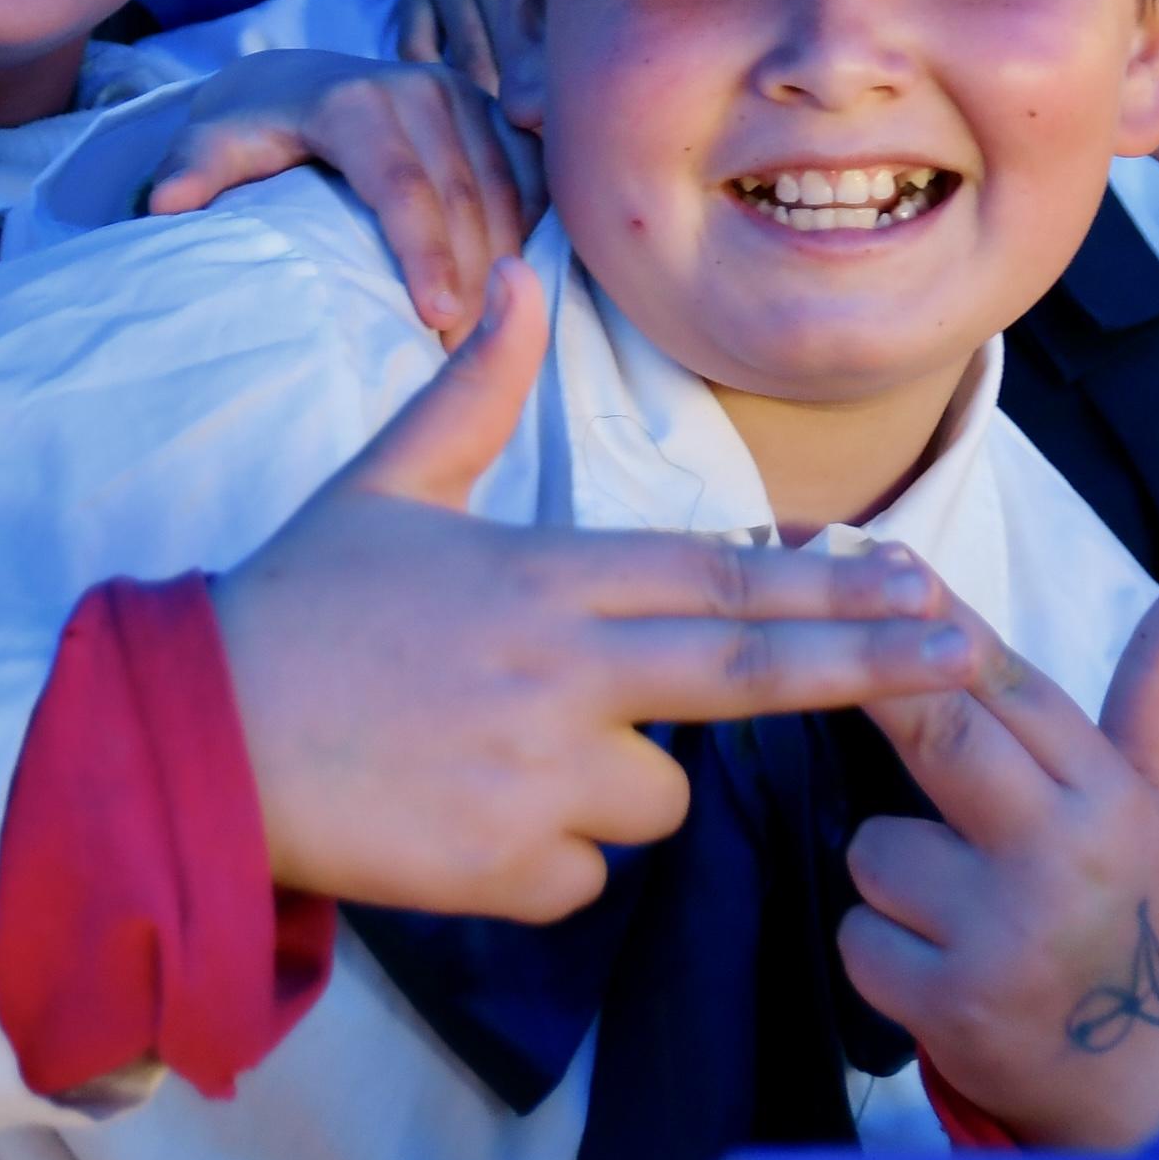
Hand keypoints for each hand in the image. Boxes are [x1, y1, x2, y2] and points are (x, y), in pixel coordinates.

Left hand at [145, 52, 539, 337]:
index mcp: (354, 103)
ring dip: (504, 262)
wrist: (294, 79)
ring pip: (504, 188)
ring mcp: (461, 94)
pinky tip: (517, 285)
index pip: (401, 186)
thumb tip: (164, 205)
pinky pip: (528, 172)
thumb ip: (194, 170)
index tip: (435, 319)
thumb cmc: (252, 128)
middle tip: (462, 352)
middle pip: (463, 196)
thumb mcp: (213, 143)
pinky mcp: (489, 107)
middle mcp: (418, 88)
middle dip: (472, 278)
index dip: (423, 254)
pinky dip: (527, 228)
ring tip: (488, 334)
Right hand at [216, 265, 977, 920]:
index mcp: (546, 572)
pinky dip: (540, 861)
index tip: (916, 580)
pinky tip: (458, 820)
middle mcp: (565, 668)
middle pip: (750, 670)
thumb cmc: (293, 605)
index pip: (722, 575)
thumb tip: (520, 282)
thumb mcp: (383, 484)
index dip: (829, 583)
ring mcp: (541, 772)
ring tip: (492, 754)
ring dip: (613, 786)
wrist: (193, 740)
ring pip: (657, 799)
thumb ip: (470, 392)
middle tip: (965, 656)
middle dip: (869, 661)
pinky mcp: (507, 867)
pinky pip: (580, 877)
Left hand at [841, 566, 1158, 1151]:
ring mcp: (1005, 935)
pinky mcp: (953, 1007)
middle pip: (939, 737)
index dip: (942, 622)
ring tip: (957, 908)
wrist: (1146, 1100)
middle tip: (824, 649)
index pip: (1011, 687)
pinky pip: (860, 935)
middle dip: (878, 689)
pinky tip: (938, 970)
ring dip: (890, 871)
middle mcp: (1063, 857)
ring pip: (874, 848)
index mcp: (1113, 798)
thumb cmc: (1140, 920)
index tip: (881, 559)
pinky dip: (880, 949)